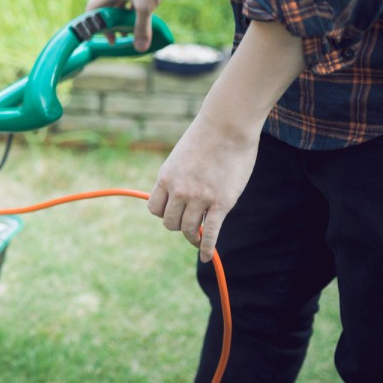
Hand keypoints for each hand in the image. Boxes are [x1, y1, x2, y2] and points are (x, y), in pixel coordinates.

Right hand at [85, 0, 190, 51]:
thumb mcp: (145, 6)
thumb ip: (141, 28)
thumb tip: (139, 48)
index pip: (93, 9)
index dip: (91, 24)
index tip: (97, 38)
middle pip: (108, 10)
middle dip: (111, 26)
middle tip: (117, 40)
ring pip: (124, 8)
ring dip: (125, 21)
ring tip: (131, 35)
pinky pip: (137, 4)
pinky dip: (139, 14)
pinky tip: (146, 22)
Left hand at [147, 112, 259, 262]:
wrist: (227, 125)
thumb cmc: (206, 138)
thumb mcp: (180, 157)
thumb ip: (177, 177)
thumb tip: (177, 195)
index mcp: (165, 178)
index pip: (155, 209)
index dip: (164, 214)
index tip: (174, 213)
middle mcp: (179, 190)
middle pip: (170, 223)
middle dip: (178, 225)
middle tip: (189, 224)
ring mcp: (200, 198)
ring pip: (189, 230)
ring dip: (192, 237)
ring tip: (198, 239)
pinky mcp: (221, 203)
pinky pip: (210, 233)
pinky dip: (207, 248)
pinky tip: (207, 256)